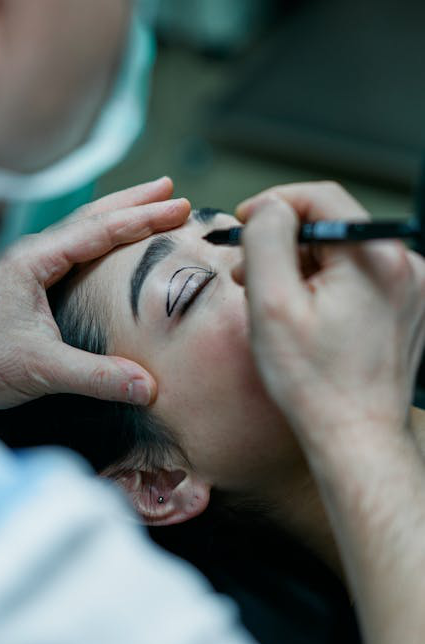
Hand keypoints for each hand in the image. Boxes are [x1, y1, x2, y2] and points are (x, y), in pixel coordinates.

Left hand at [0, 177, 190, 408]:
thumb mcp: (41, 369)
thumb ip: (96, 377)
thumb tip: (148, 387)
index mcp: (33, 262)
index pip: (98, 231)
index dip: (141, 219)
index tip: (177, 208)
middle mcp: (31, 257)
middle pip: (90, 217)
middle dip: (133, 202)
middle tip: (170, 189)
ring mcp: (29, 269)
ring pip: (81, 231)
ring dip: (117, 215)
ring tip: (149, 203)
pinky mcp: (29, 285)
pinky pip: (74, 251)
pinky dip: (102, 240)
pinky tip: (112, 246)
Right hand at [233, 182, 424, 447]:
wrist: (357, 437)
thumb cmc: (314, 382)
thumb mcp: (272, 304)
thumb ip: (267, 240)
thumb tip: (270, 208)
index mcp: (375, 258)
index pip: (321, 197)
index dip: (275, 203)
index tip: (243, 222)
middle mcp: (404, 266)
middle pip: (332, 225)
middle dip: (283, 241)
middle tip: (245, 267)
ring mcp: (410, 288)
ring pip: (342, 252)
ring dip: (301, 264)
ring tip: (267, 294)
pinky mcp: (406, 308)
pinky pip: (358, 277)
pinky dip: (325, 284)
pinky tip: (301, 310)